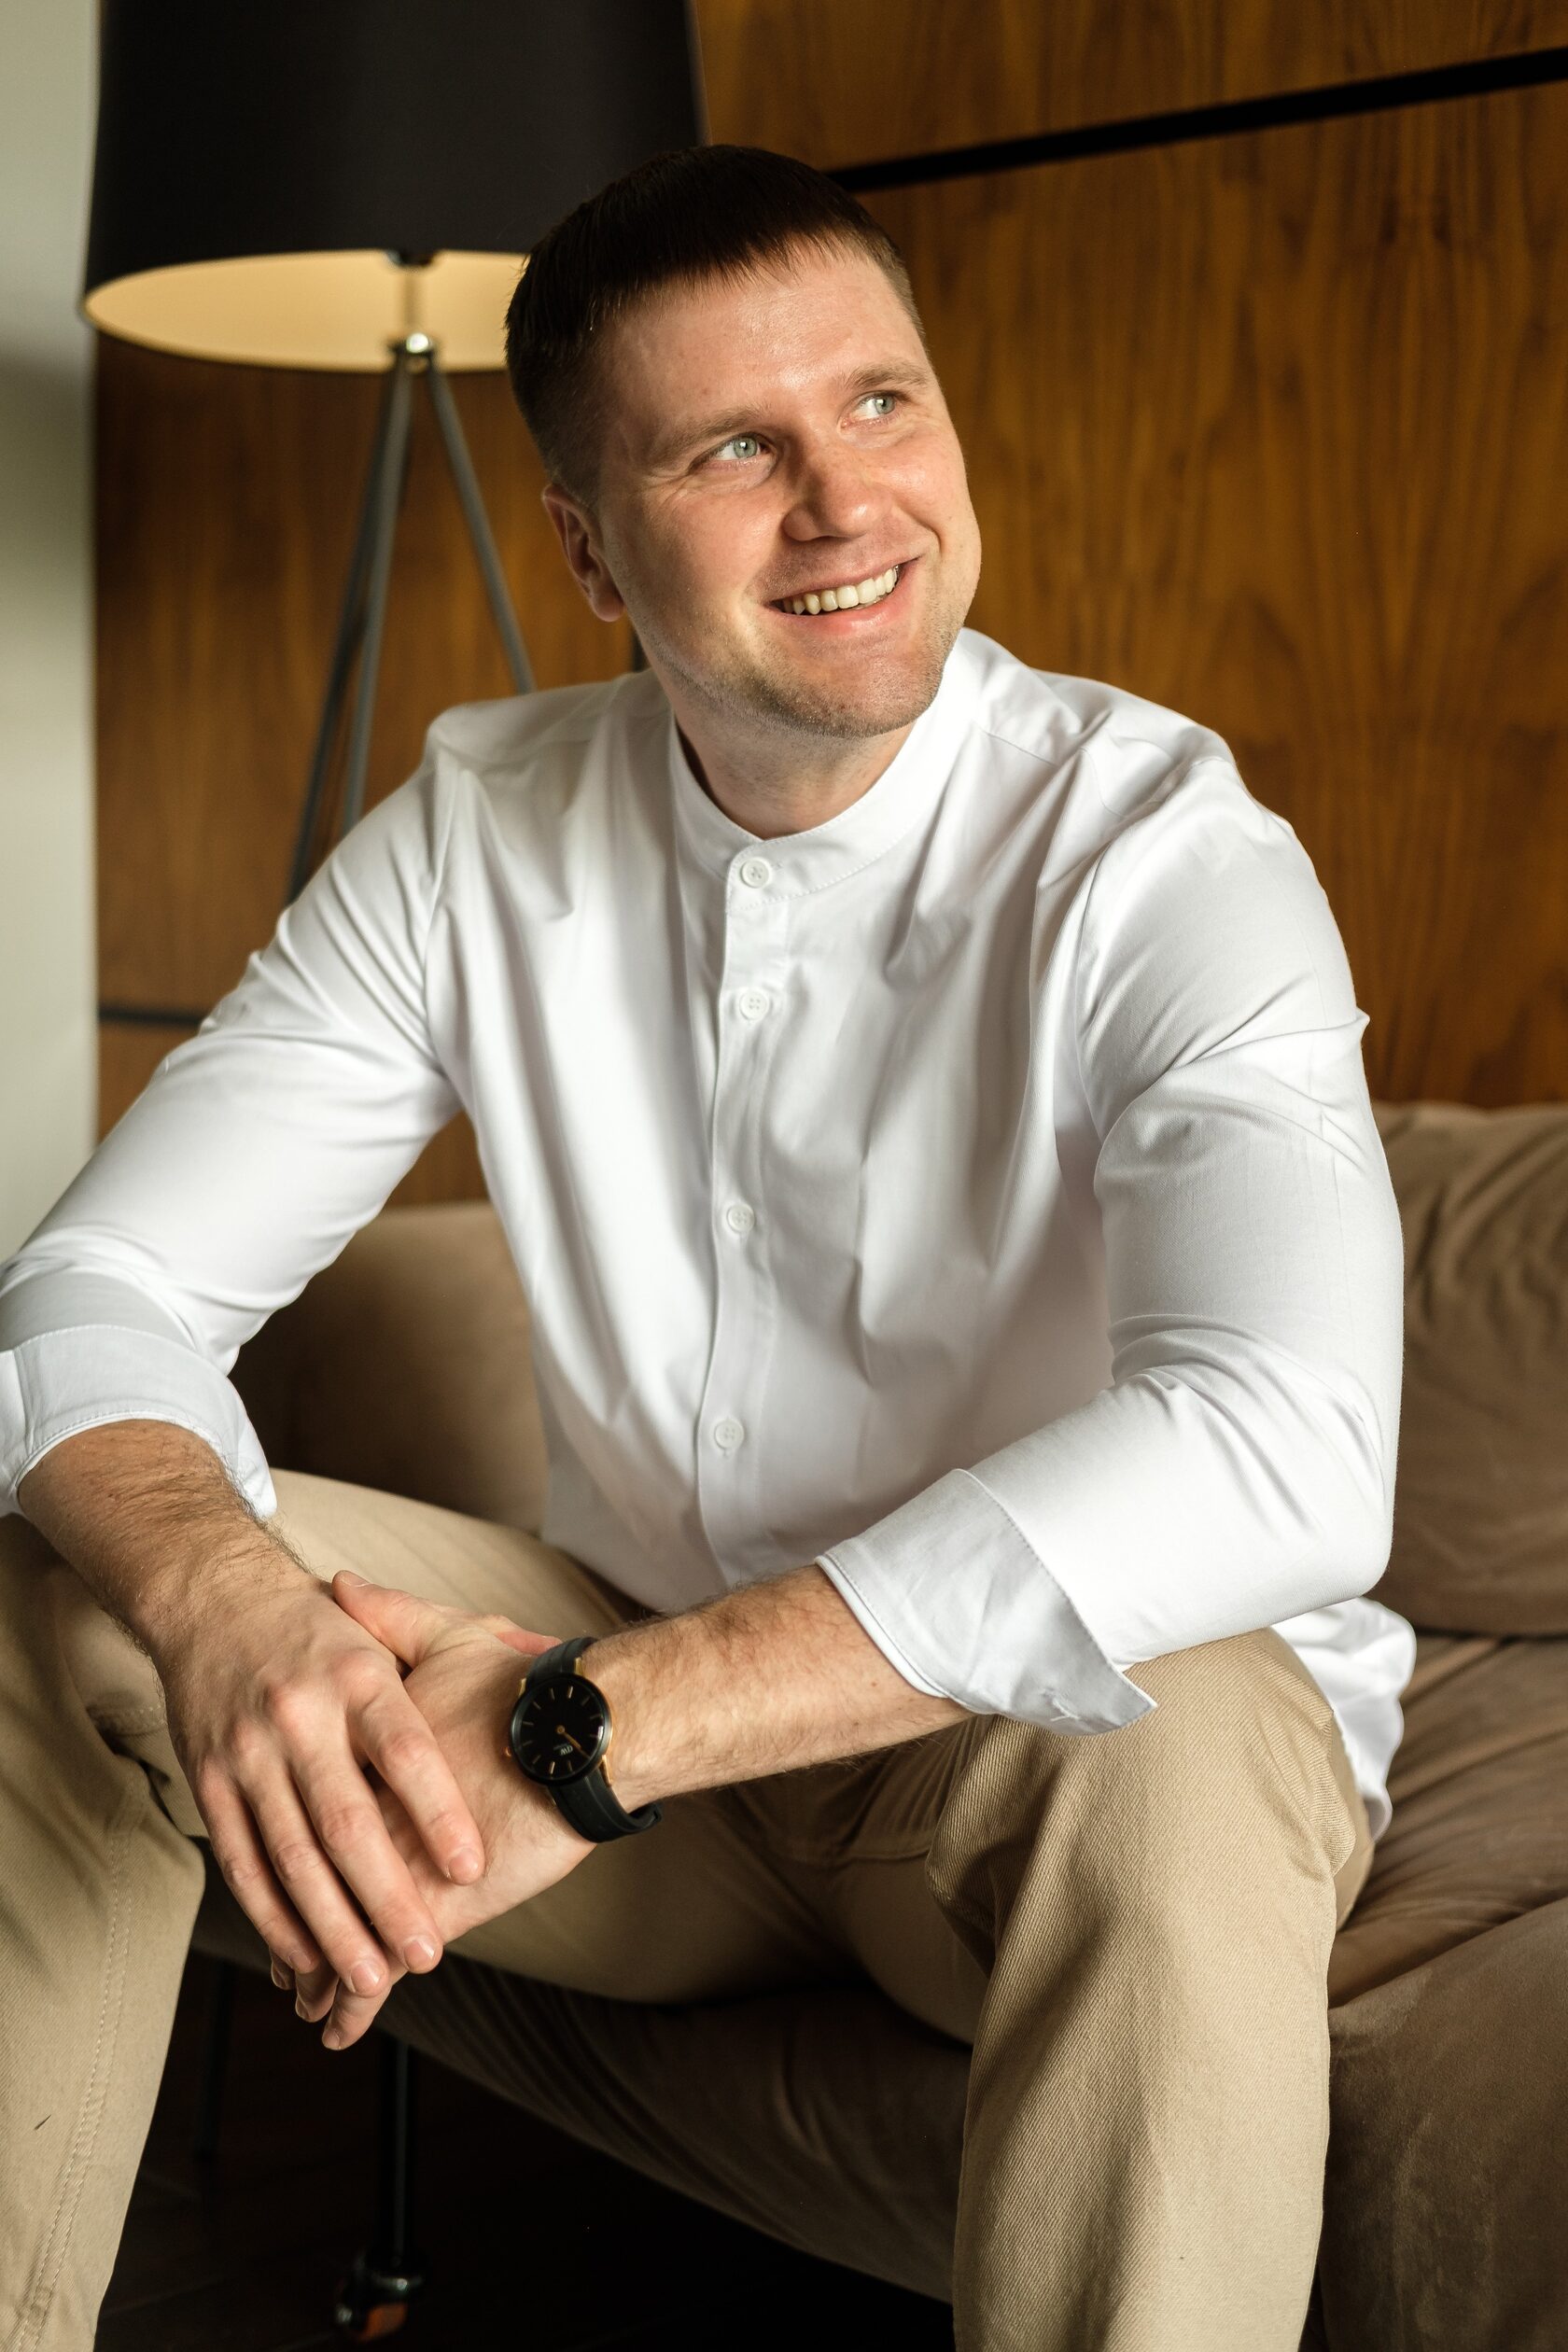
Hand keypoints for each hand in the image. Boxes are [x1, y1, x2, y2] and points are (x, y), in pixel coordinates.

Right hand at [149, 1557, 493, 2007]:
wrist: (213, 1598)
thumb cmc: (319, 1628)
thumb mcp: (386, 1630)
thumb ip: (453, 1655)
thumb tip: (545, 1655)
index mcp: (358, 1675)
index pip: (404, 1750)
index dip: (438, 1812)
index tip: (471, 1867)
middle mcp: (302, 1715)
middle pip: (346, 1820)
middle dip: (387, 1896)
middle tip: (428, 1953)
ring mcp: (250, 1752)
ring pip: (292, 1855)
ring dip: (332, 1925)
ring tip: (372, 1976)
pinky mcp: (210, 1782)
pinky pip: (241, 1861)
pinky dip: (271, 1915)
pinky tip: (303, 1956)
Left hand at [277, 1574, 595, 2048]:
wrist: (582, 1727)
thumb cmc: (524, 1681)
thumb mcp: (448, 1635)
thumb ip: (387, 1617)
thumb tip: (335, 1586)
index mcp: (363, 1751)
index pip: (302, 1801)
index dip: (276, 1832)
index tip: (264, 1849)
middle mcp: (364, 1811)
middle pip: (303, 1875)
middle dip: (294, 1917)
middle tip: (280, 1953)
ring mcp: (391, 1864)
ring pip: (330, 1928)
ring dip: (315, 1965)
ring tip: (302, 1997)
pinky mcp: (429, 1908)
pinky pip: (376, 1968)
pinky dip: (352, 2003)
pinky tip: (335, 2030)